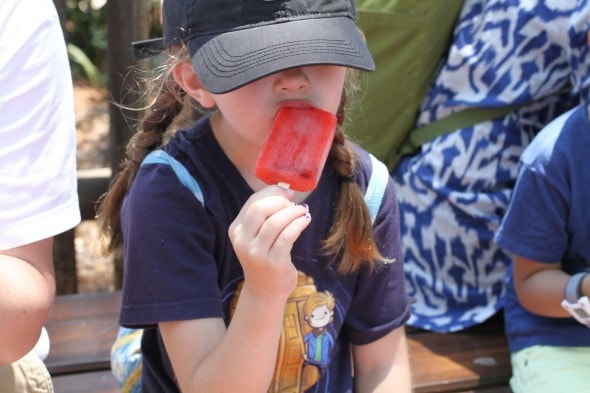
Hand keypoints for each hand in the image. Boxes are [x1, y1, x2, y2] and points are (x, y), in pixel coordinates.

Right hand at [229, 185, 310, 300]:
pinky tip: (306, 220)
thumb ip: (266, 215)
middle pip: (260, 209)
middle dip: (281, 202)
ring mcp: (257, 253)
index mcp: (237, 230)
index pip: (252, 202)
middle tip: (294, 205)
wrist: (264, 291)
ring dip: (293, 212)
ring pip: (275, 222)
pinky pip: (287, 236)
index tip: (288, 192)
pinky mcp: (273, 262)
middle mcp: (243, 241)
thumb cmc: (264, 258)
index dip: (272, 192)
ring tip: (303, 212)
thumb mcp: (256, 236)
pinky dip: (298, 224)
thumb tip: (286, 192)